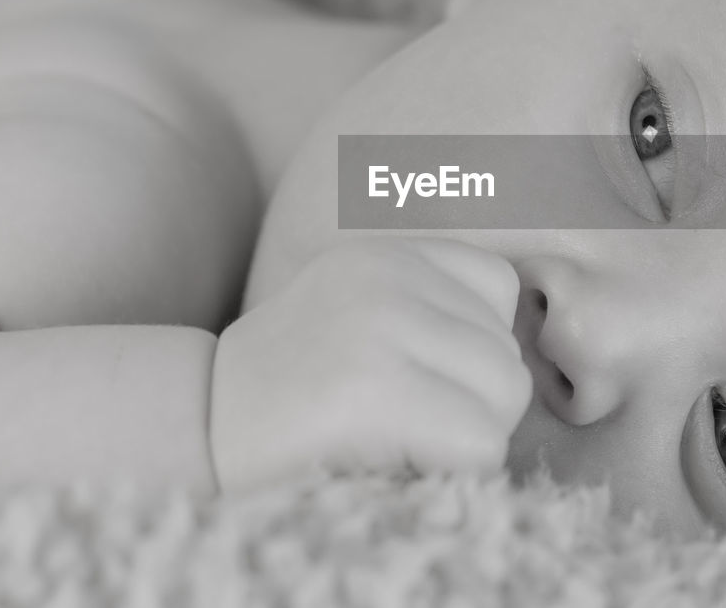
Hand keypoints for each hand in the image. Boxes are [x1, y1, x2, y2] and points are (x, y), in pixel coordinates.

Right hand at [209, 238, 530, 490]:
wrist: (187, 435)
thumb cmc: (290, 394)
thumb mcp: (359, 315)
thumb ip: (433, 309)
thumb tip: (538, 340)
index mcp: (387, 252)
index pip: (500, 289)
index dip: (471, 350)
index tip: (414, 378)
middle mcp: (388, 274)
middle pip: (508, 356)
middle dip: (471, 406)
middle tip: (396, 423)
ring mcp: (381, 326)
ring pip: (504, 401)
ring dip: (463, 440)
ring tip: (390, 439)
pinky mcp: (375, 390)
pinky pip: (481, 445)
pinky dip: (451, 473)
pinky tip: (390, 462)